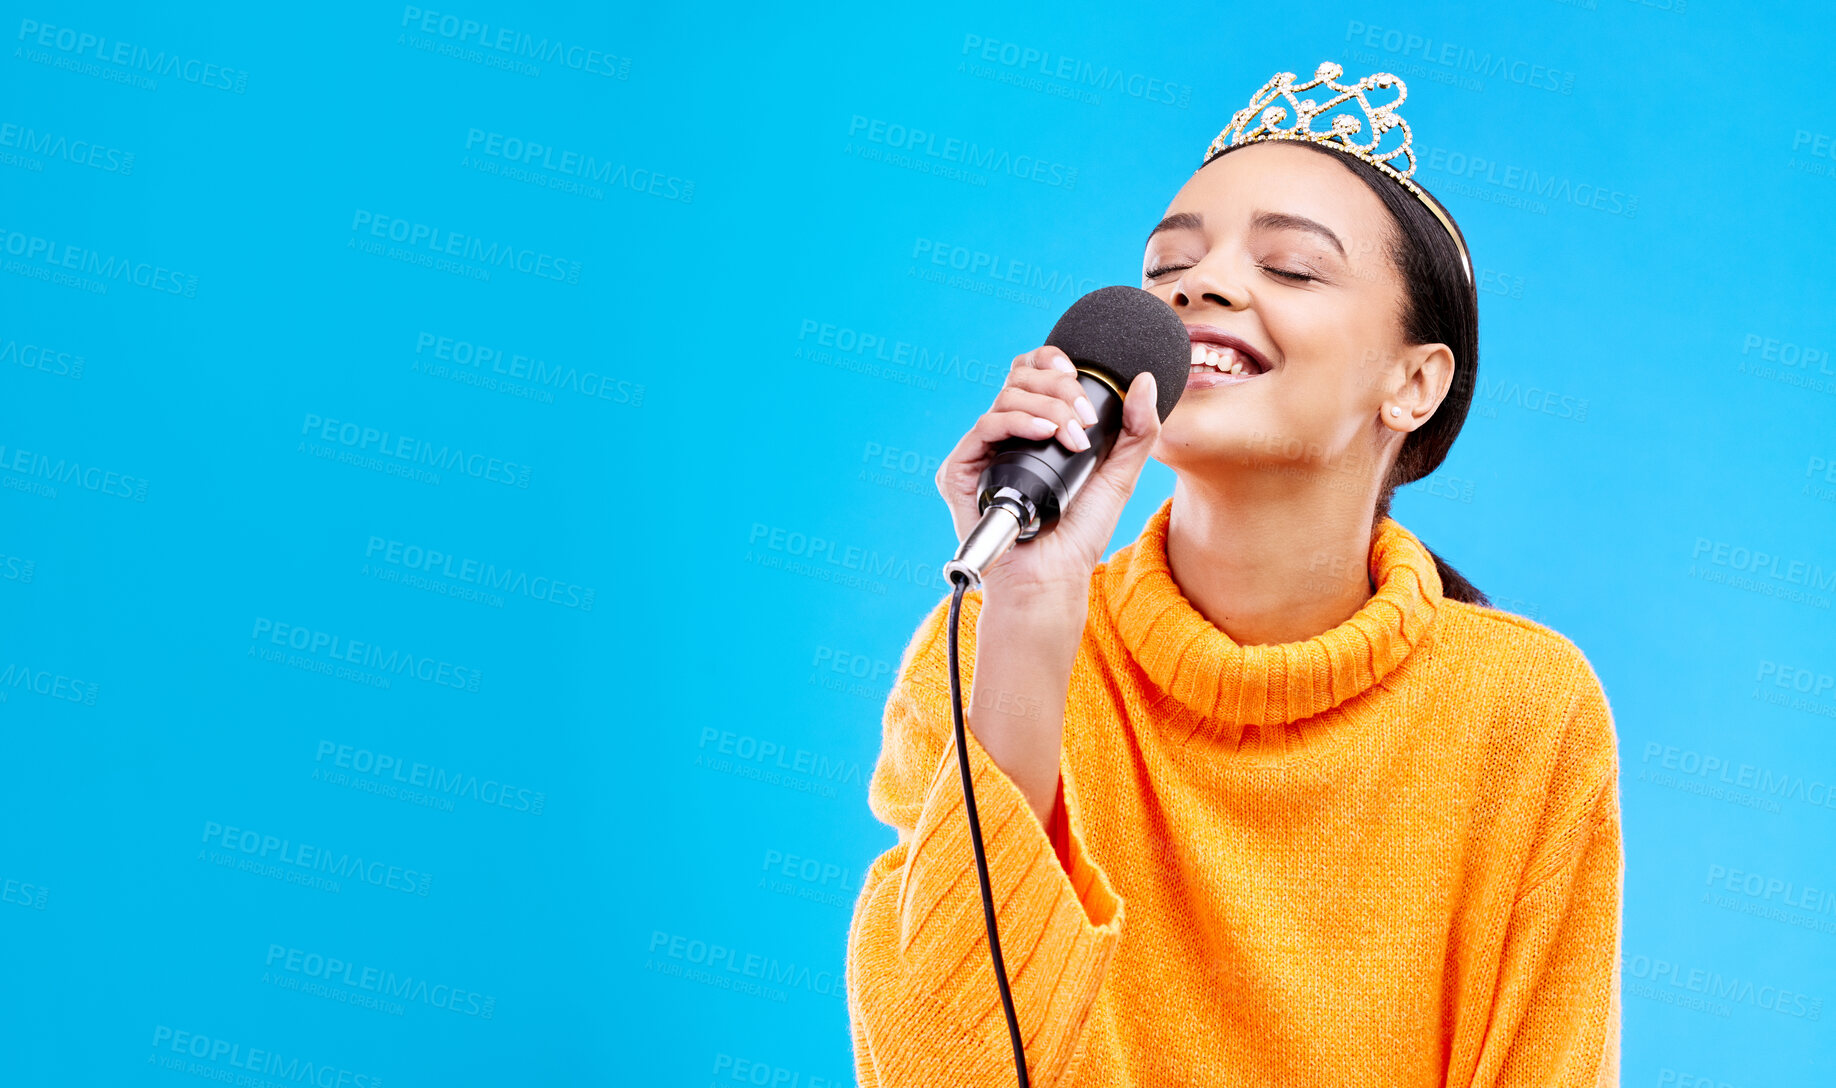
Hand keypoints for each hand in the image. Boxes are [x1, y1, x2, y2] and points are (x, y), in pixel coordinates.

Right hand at [935, 345, 1162, 601]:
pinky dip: (1018, 421)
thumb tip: (1145, 381)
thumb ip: (1138, 430)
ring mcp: (983, 450)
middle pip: (1020, 377)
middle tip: (1084, 418)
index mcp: (1035, 427)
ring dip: (1048, 407)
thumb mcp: (1119, 475)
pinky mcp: (961, 469)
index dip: (1051, 361)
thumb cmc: (1080, 533)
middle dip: (1058, 386)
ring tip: (1073, 437)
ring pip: (1006, 396)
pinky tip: (1045, 433)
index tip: (1078, 372)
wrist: (1053, 575)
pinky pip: (986, 425)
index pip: (1033, 373)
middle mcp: (1005, 433)